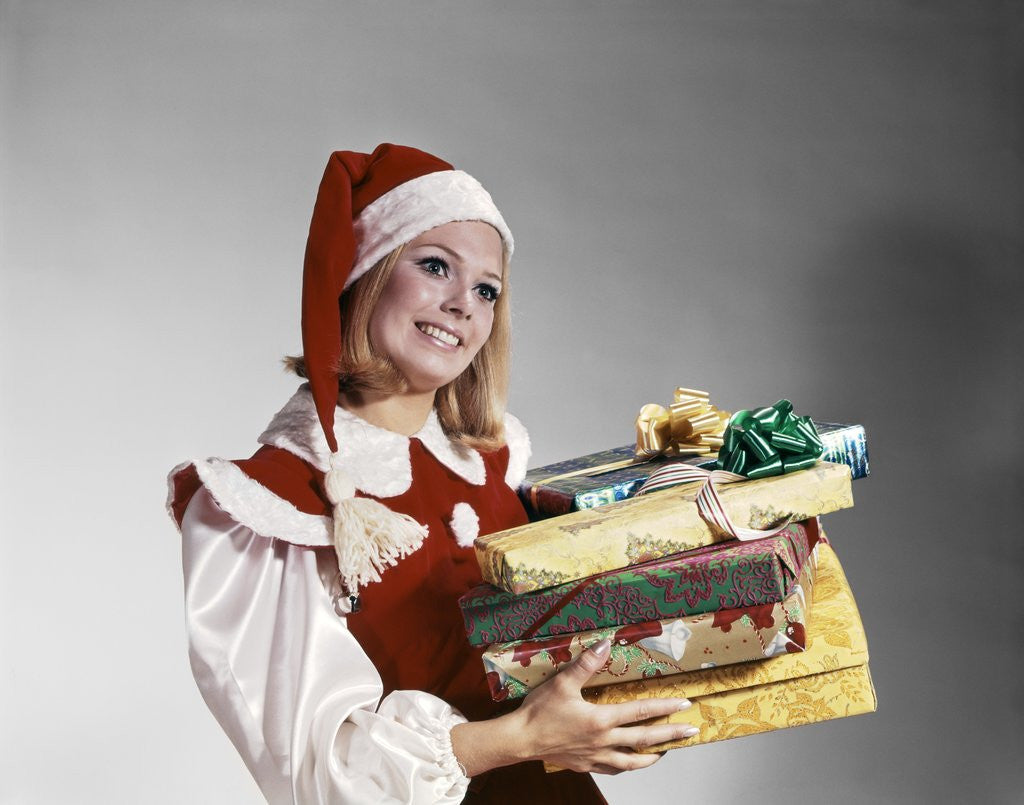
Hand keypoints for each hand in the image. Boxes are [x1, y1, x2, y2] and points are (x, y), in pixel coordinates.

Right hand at [511, 638, 697, 773]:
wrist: (520, 740)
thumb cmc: (539, 711)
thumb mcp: (563, 682)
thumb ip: (586, 664)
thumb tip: (605, 645)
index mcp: (601, 720)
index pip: (641, 712)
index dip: (665, 708)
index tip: (685, 704)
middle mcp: (604, 741)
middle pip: (645, 739)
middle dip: (671, 734)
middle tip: (691, 730)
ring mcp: (596, 756)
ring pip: (632, 761)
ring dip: (653, 756)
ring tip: (666, 751)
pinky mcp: (586, 765)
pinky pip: (613, 769)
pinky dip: (626, 766)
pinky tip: (628, 762)